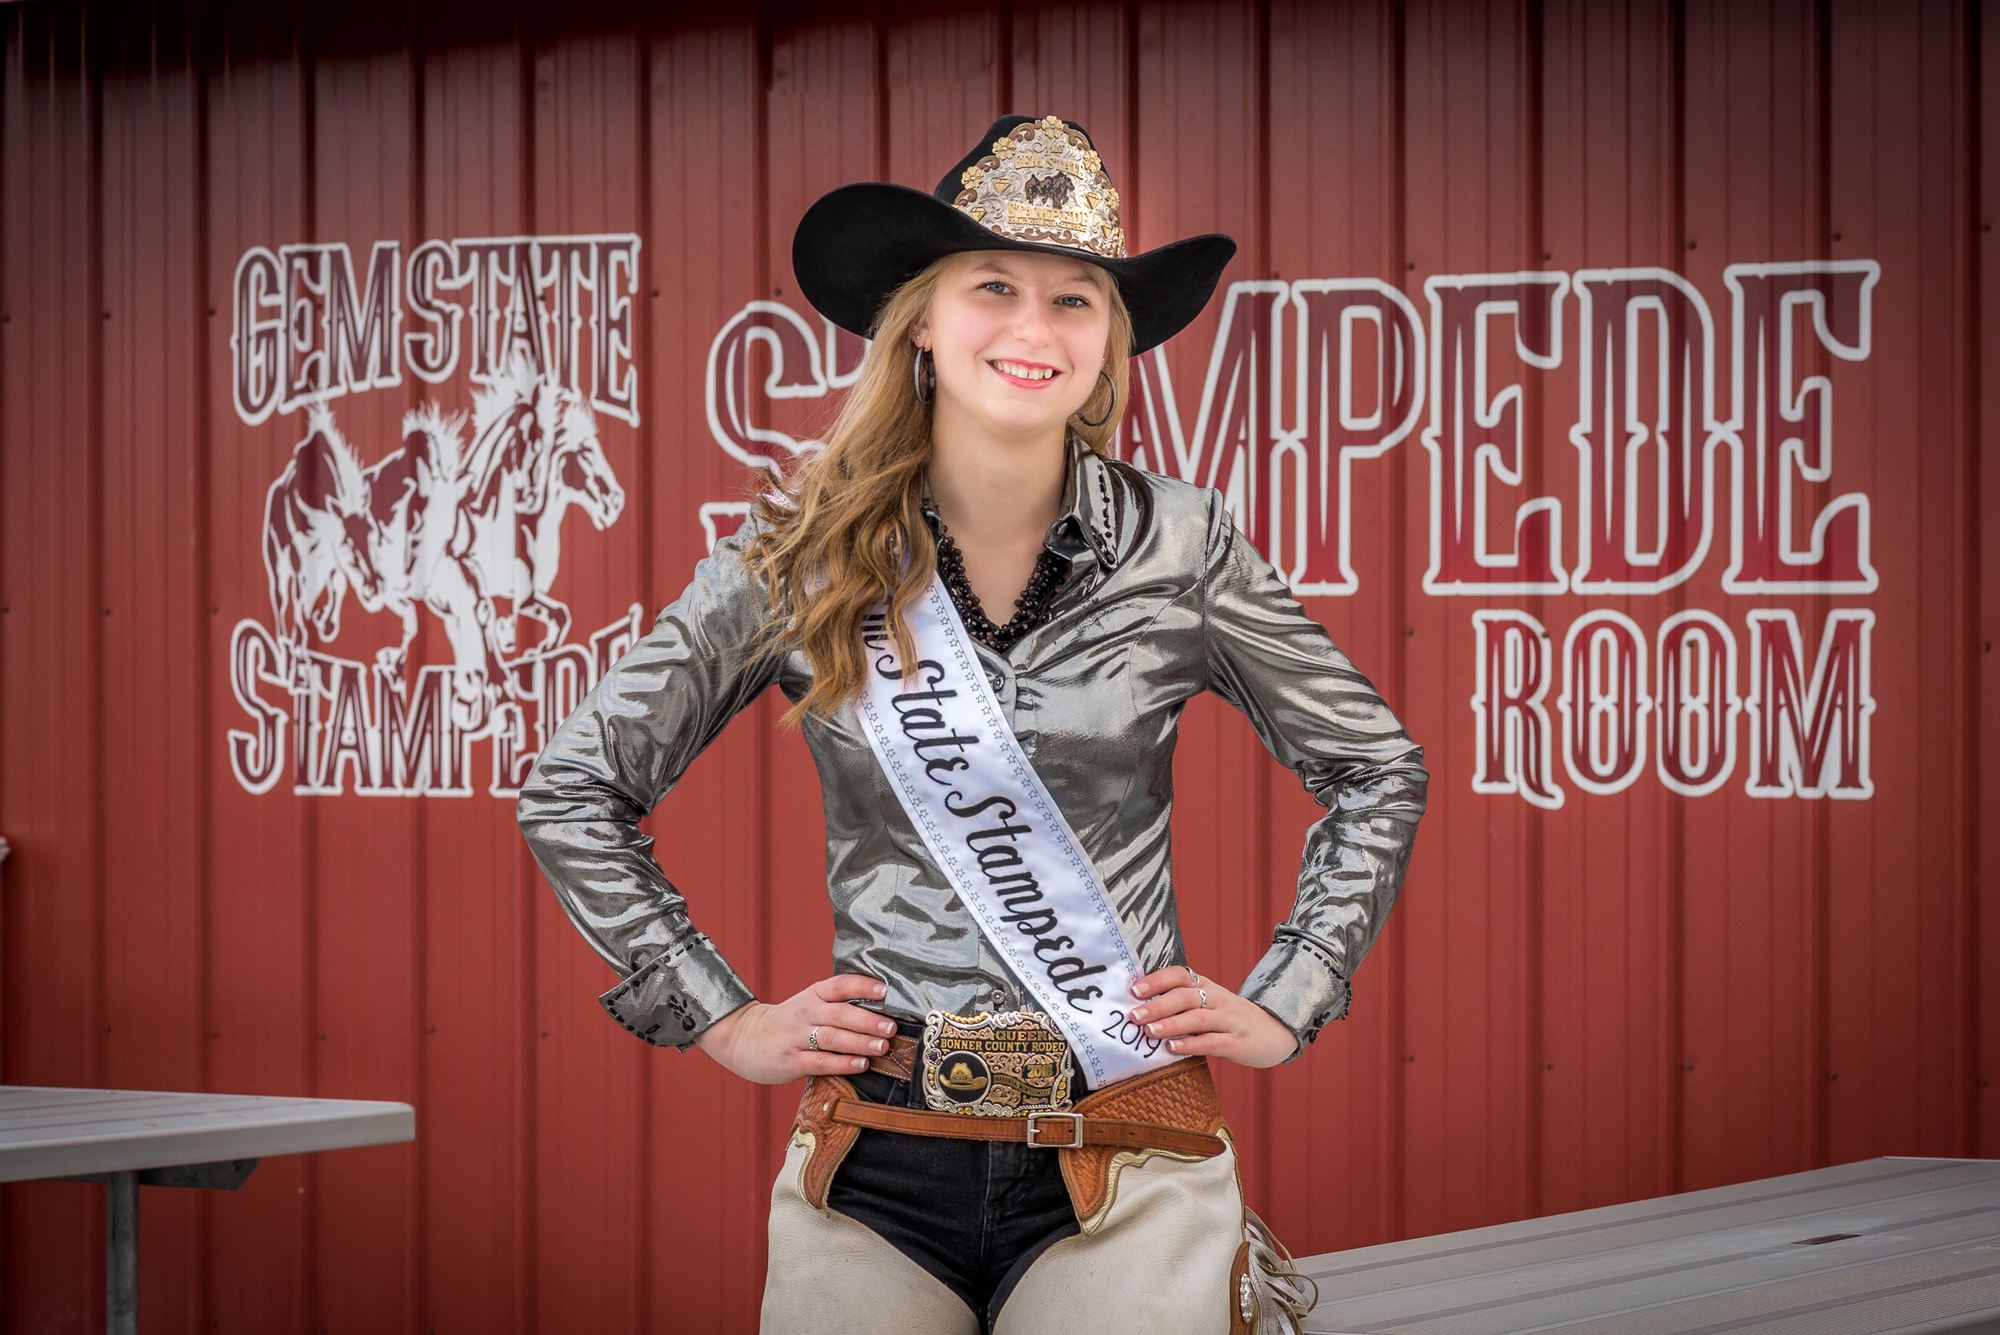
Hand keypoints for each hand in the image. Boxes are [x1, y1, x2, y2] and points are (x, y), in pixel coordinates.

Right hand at [695, 973, 899, 1084]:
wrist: (743, 1038)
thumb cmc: (787, 1023)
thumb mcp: (808, 1004)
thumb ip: (837, 1005)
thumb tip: (882, 1011)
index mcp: (812, 995)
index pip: (840, 985)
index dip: (863, 986)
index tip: (884, 991)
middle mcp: (805, 1013)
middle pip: (840, 1013)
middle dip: (869, 1020)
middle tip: (892, 1027)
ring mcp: (797, 1037)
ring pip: (833, 1037)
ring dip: (860, 1042)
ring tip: (882, 1046)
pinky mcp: (791, 1061)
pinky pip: (820, 1062)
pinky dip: (843, 1063)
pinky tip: (861, 1065)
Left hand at [1127, 963, 1298, 1069]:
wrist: (1274, 1033)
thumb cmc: (1230, 1021)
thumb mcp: (1209, 1005)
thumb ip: (1182, 1006)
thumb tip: (1140, 1010)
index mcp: (1207, 986)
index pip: (1180, 975)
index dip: (1157, 980)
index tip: (1134, 990)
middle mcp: (1218, 999)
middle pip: (1186, 996)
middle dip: (1158, 1005)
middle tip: (1135, 1015)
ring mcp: (1229, 1020)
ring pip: (1198, 1018)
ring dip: (1171, 1024)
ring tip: (1149, 1032)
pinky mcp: (1238, 1042)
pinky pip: (1212, 1041)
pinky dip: (1191, 1044)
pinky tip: (1173, 1048)